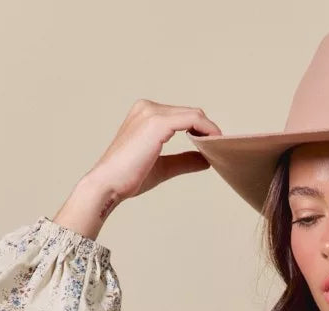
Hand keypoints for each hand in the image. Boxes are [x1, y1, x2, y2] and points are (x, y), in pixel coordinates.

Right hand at [83, 99, 222, 203]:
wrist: (108, 184)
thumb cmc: (128, 178)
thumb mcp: (163, 166)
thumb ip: (184, 160)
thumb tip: (205, 159)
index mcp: (145, 114)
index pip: (182, 116)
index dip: (201, 130)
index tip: (213, 147)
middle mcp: (147, 108)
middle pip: (190, 113)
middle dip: (207, 130)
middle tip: (220, 150)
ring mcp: (152, 113)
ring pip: (194, 115)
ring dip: (210, 131)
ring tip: (218, 149)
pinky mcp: (158, 123)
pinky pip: (193, 120)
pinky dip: (207, 130)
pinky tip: (214, 144)